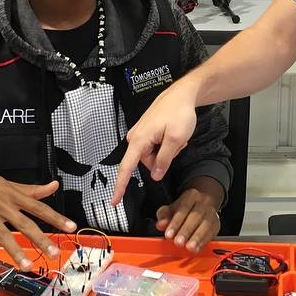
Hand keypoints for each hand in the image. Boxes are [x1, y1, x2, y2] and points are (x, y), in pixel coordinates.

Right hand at [0, 159, 75, 275]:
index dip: (56, 217)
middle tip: (54, 254)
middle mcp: (2, 205)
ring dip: (16, 252)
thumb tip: (54, 185)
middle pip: (25, 224)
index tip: (71, 227)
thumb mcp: (7, 183)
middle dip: (41, 239)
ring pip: (4, 235)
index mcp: (13, 195)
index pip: (39, 207)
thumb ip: (31, 189)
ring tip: (28, 267)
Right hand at [111, 82, 198, 204]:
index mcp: (139, 140)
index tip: (114, 201)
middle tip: (176, 143)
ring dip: (166, 151)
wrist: (181, 94)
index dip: (120, 187)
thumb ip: (164, 160)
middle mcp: (135, 137)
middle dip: (163, 158)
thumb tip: (155, 176)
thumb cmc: (178, 112)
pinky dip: (165, 145)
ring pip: (153, 156)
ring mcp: (140, 134)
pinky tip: (172, 134)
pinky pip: (154, 147)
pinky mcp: (145, 132)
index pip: (126, 168)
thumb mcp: (175, 139)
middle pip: (147, 163)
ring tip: (174, 136)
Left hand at [156, 182, 220, 252]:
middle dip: (186, 231)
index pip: (183, 208)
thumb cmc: (184, 208)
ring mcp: (212, 213)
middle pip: (196, 216)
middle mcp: (203, 203)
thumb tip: (161, 224)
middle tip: (178, 242)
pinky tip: (196, 248)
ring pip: (206, 225)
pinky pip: (212, 233)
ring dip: (197, 238)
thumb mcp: (171, 209)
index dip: (176, 222)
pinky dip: (203, 242)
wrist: (203, 204)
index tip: (169, 235)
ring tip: (190, 247)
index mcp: (191, 196)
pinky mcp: (216, 224)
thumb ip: (164, 216)